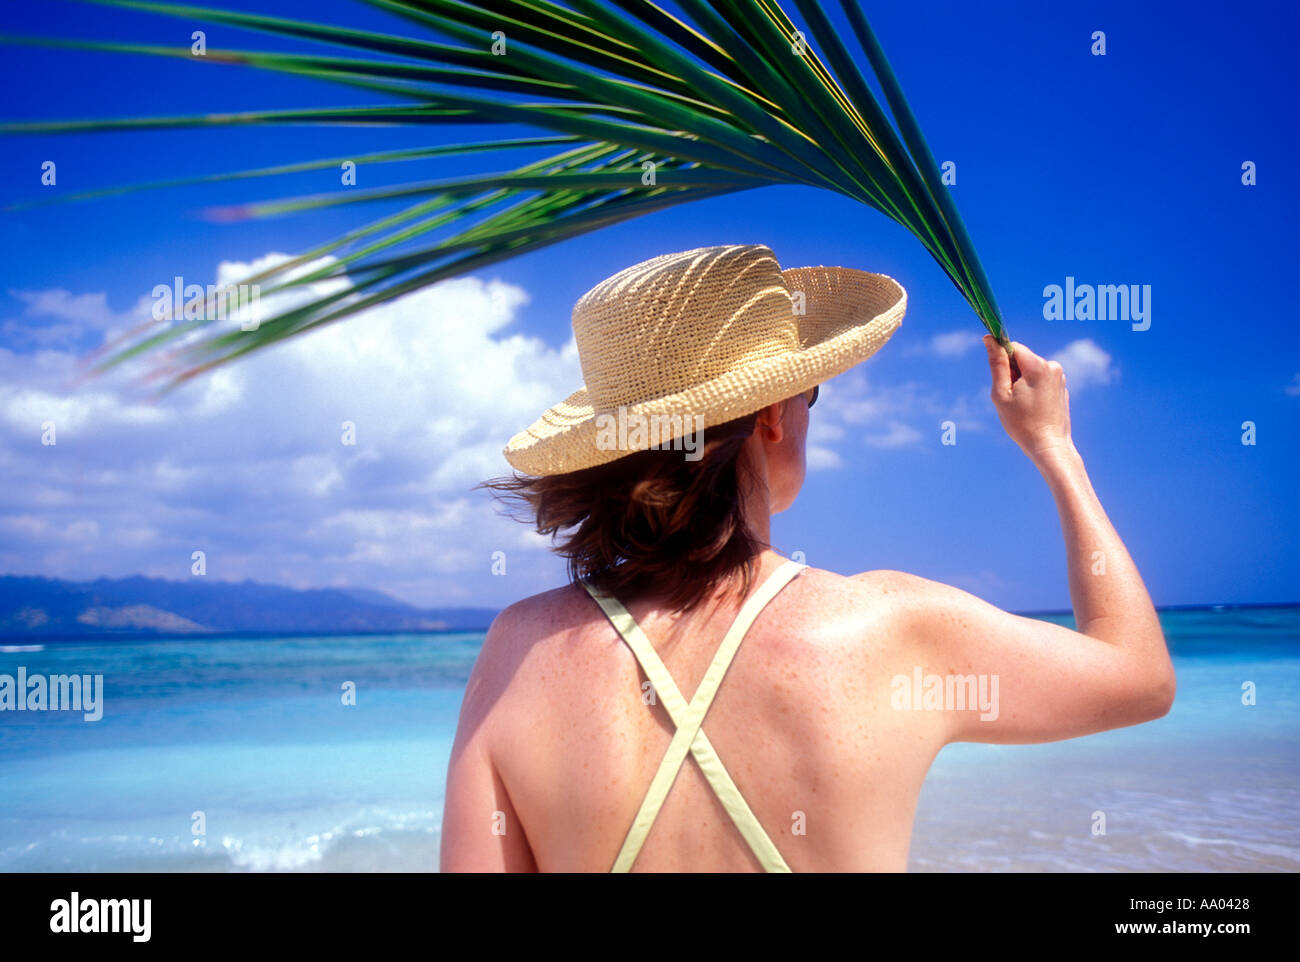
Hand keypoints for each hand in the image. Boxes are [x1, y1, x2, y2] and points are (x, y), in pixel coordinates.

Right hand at [983, 335, 1073, 462]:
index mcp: (1038, 365)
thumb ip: (996, 364)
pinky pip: (1041, 380)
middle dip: (1013, 374)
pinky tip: (1033, 409)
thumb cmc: (1022, 423)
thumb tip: (989, 339)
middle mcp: (1053, 366)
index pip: (1013, 347)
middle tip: (1012, 399)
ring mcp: (1060, 377)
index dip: (1002, 361)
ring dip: (1022, 383)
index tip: (1000, 380)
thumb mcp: (1001, 393)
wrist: (1049, 445)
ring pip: (1031, 370)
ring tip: (1023, 406)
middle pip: (1023, 359)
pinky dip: (1033, 390)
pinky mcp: (1062, 387)